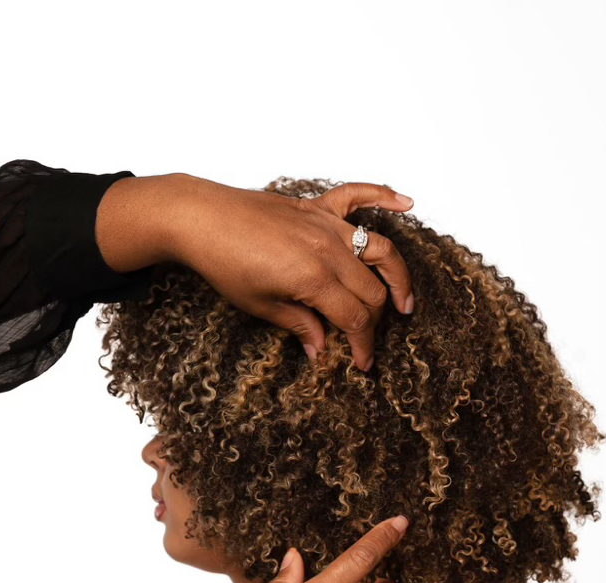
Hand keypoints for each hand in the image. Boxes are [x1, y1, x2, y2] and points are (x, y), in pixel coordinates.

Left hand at [95, 173, 414, 370]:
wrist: (200, 218)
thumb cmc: (223, 262)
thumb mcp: (260, 305)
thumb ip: (298, 325)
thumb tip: (321, 350)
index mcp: (313, 278)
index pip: (354, 319)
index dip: (363, 346)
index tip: (362, 364)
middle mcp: (327, 249)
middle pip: (372, 291)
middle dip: (376, 322)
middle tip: (368, 341)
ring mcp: (325, 224)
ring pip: (380, 250)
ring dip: (398, 277)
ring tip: (404, 301)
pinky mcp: (317, 206)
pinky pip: (359, 195)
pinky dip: (384, 196)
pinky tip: (406, 203)